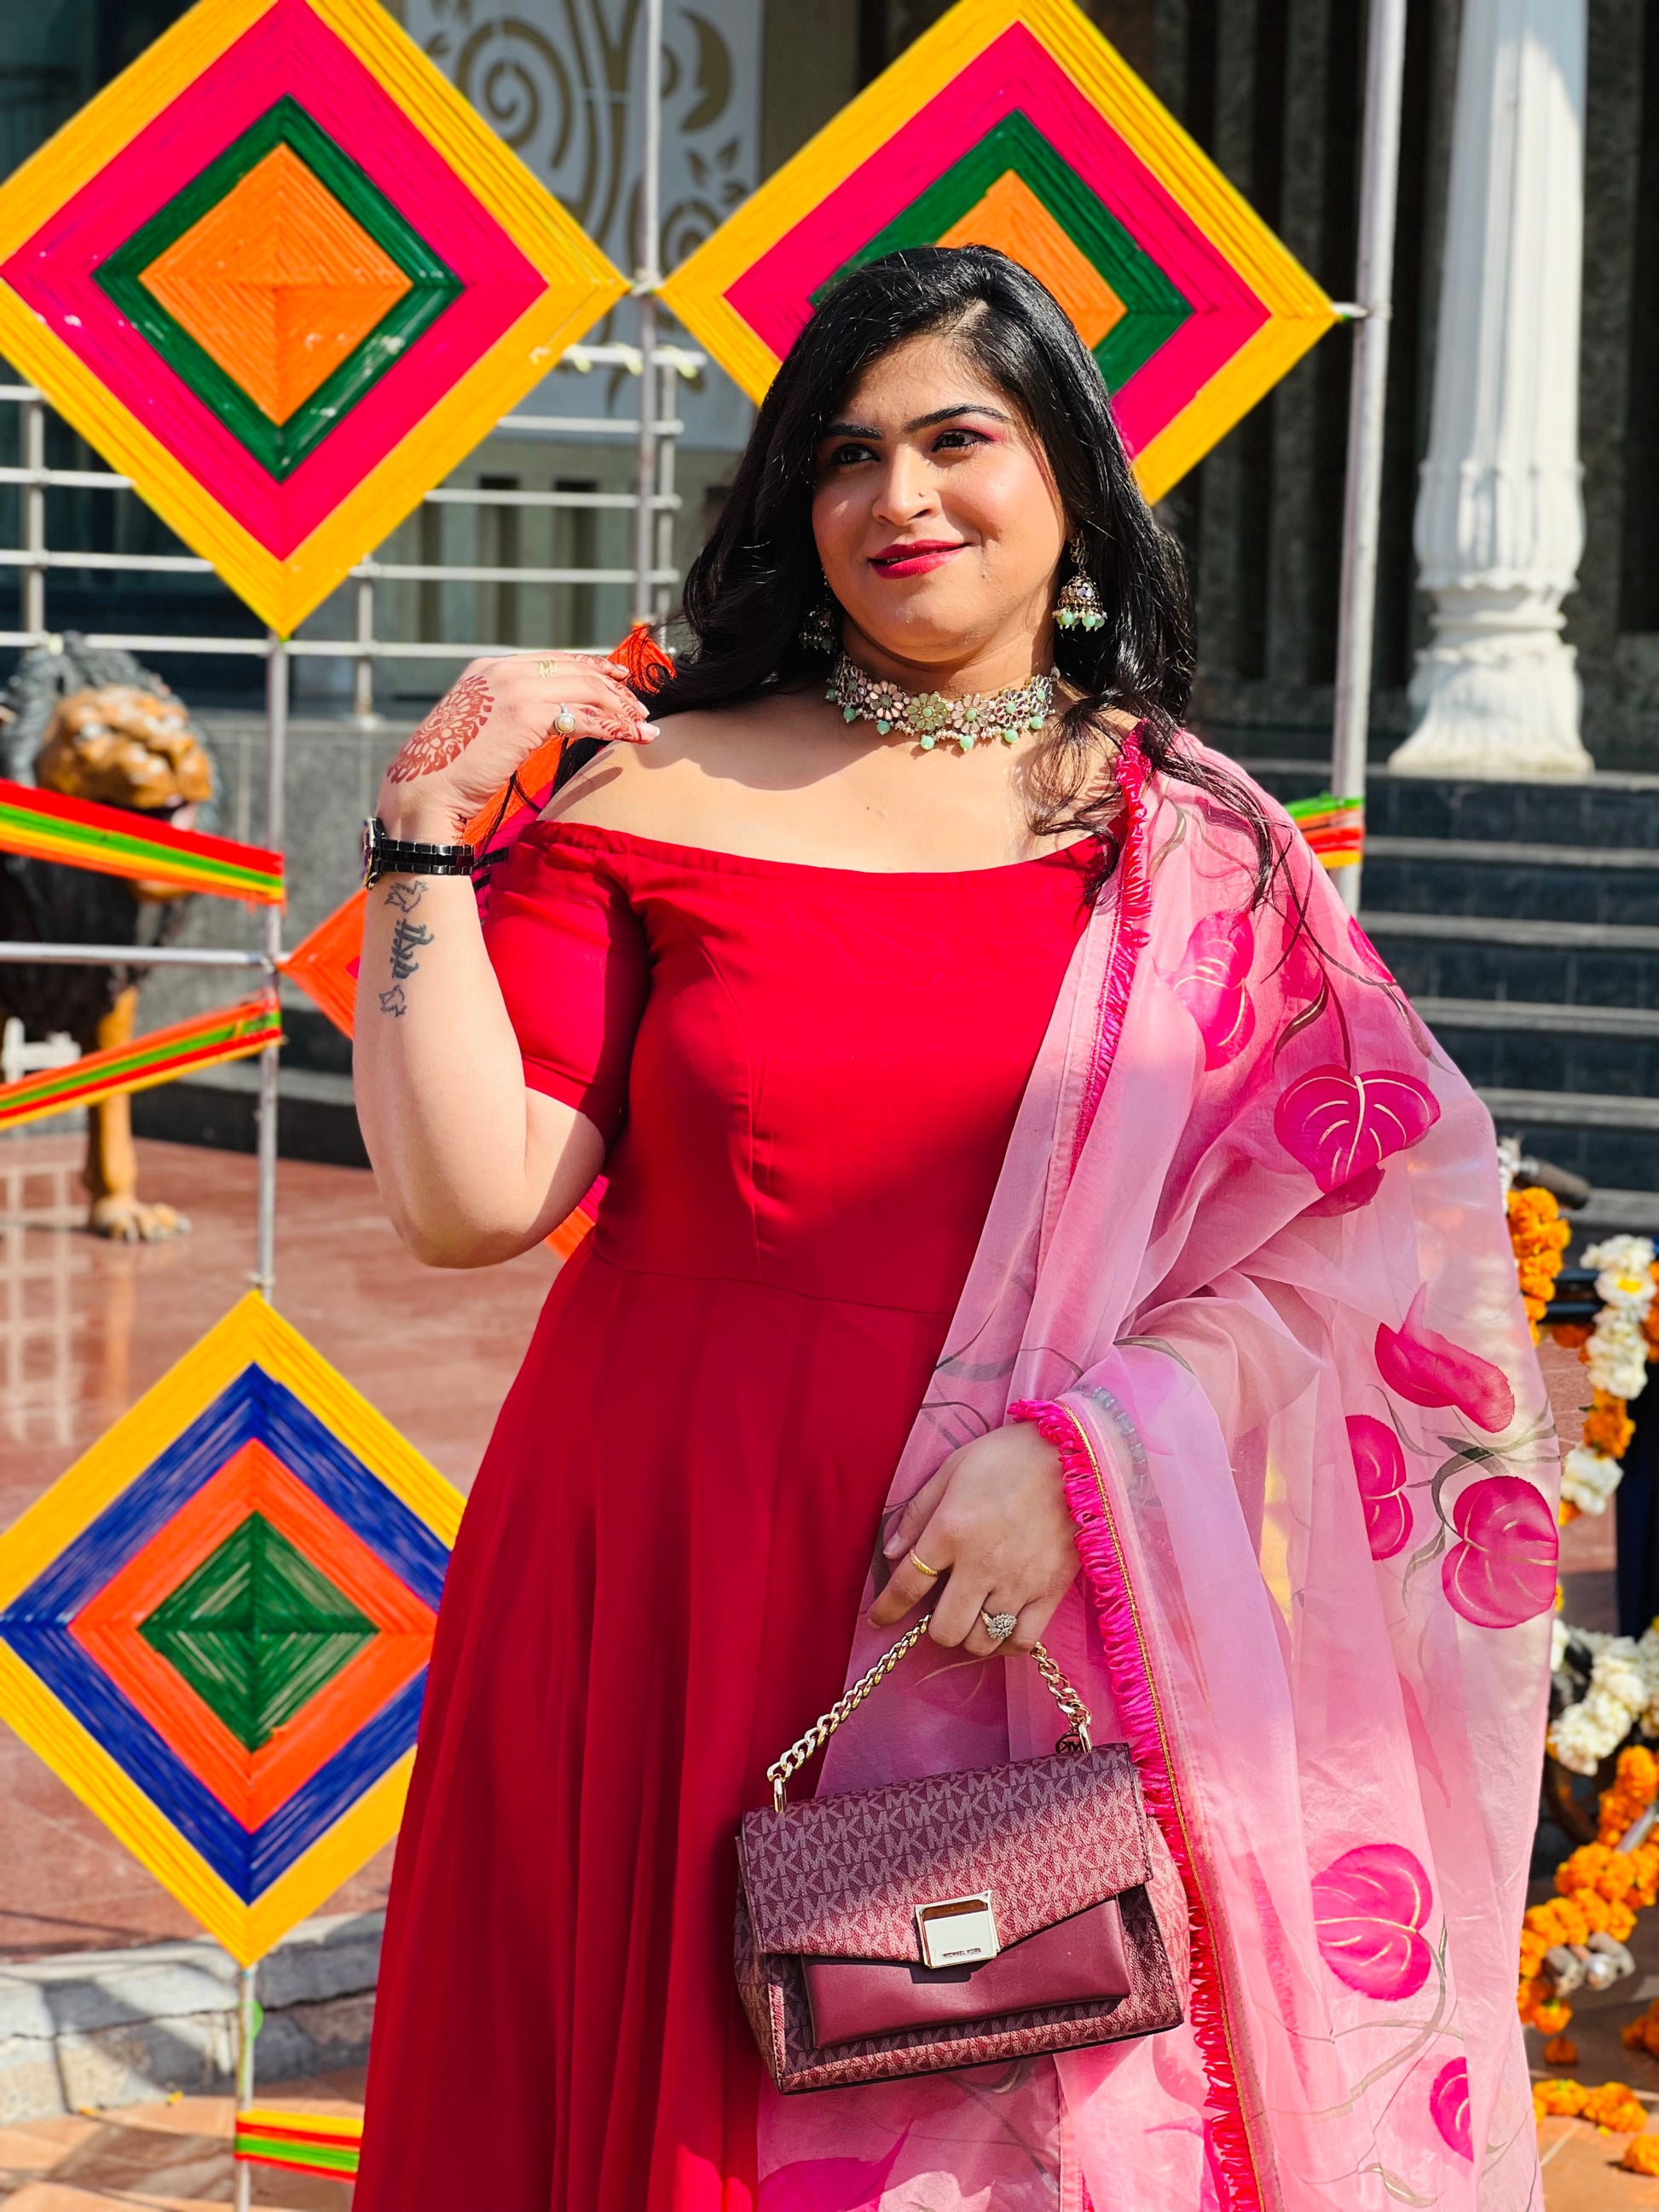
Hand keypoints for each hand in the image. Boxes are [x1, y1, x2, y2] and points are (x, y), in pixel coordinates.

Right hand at [375, 652, 655, 837]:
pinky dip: (614, 726)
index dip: (591, 669)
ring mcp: (514, 688)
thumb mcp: (478, 728)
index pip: (552, 660)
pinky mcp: (527, 714)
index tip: (618, 681)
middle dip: (614, 688)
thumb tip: (541, 723)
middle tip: (639, 707)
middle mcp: (502, 669)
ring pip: (586, 688)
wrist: (424, 791)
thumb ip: (508, 715)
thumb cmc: (448, 772)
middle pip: (575, 669)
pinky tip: (633, 736)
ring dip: (620, 708)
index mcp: (488, 668)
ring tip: (643, 726)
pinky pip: (584, 716)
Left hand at [868, 1422, 1077, 1657]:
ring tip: (973, 1616)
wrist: (1079, 1455)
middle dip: (934, 1627)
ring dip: (970, 1635)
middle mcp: (981, 1565)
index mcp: (951, 1530)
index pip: (907, 1585)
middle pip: (944, 1629)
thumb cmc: (1010, 1456)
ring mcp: (1018, 1583)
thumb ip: (918, 1512)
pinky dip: (1007, 1642)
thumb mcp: (953, 1469)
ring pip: (982, 1641)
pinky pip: (1023, 1641)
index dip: (887, 1608)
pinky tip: (1002, 1626)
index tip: (879, 1618)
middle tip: (941, 1610)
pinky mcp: (1051, 1592)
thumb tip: (892, 1552)